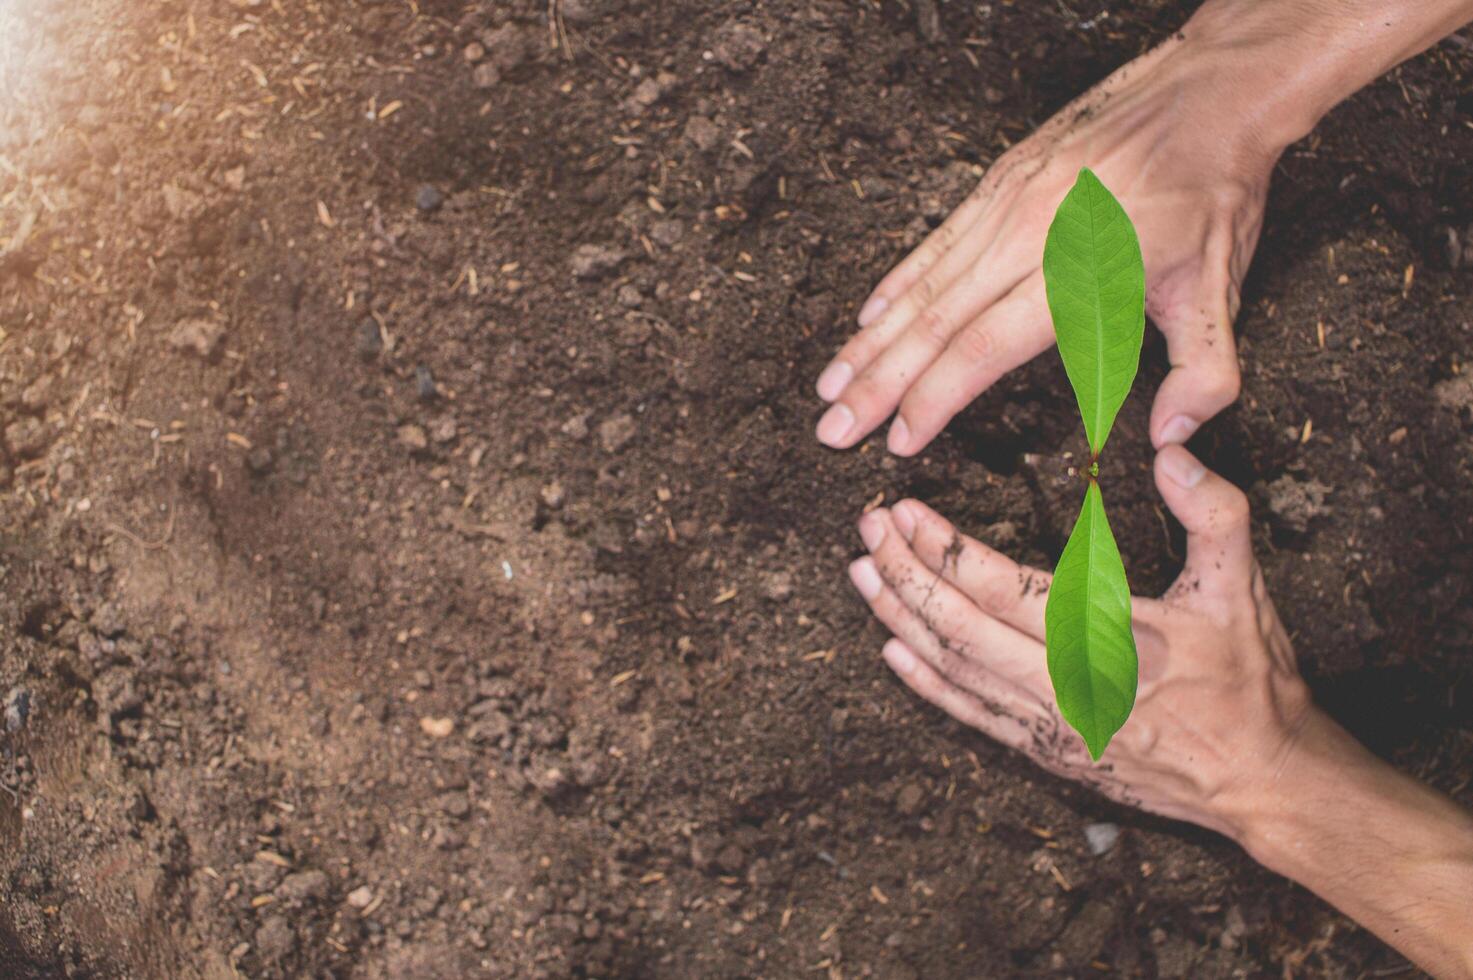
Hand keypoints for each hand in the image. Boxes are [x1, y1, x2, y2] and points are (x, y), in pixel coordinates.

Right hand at [816, 34, 1275, 455]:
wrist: (1208, 91)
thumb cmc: (1212, 192)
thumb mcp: (1223, 289)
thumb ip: (1202, 375)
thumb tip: (1169, 442)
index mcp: (1078, 272)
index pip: (984, 348)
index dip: (933, 399)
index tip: (896, 441)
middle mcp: (1028, 237)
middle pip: (935, 323)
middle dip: (877, 383)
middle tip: (830, 429)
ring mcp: (1006, 204)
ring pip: (923, 285)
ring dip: (870, 340)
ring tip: (829, 385)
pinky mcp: (998, 181)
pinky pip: (934, 243)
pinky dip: (895, 285)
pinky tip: (866, 318)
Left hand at [846, 446, 1313, 838]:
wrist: (1265, 781)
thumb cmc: (1250, 679)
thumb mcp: (1244, 586)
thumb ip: (1213, 512)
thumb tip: (1172, 450)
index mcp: (1108, 639)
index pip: (1001, 587)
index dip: (944, 547)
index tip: (903, 510)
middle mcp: (1066, 687)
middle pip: (960, 627)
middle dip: (904, 575)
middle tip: (867, 530)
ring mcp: (1051, 728)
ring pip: (955, 670)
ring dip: (902, 620)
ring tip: (863, 576)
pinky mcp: (1048, 754)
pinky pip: (971, 716)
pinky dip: (927, 683)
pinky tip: (895, 649)